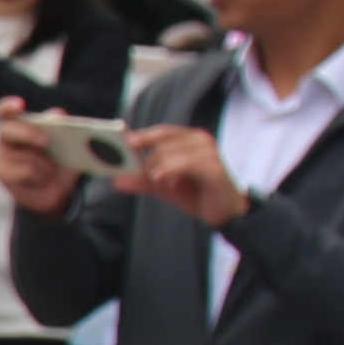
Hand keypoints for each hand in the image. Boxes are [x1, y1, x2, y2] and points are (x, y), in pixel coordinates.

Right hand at [0, 108, 82, 217]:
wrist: (58, 190)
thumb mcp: (66, 142)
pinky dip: (41, 175)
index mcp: (19, 124)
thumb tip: (58, 113)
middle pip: (9, 130)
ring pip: (24, 154)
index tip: (20, 105)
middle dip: (29, 133)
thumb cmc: (59, 160)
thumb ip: (60, 127)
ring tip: (52, 170)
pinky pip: (27, 170)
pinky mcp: (4, 175)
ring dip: (45, 162)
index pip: (5, 111)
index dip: (9, 106)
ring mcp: (2, 157)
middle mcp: (6, 139)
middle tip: (47, 141)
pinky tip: (44, 179)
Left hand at [126, 120, 249, 227]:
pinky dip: (169, 169)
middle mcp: (200, 141)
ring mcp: (209, 152)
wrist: (225, 213)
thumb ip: (143, 182)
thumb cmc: (198, 194)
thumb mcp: (164, 188)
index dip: (141, 136)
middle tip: (133, 171)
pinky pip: (187, 163)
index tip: (121, 141)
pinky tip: (158, 178)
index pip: (161, 132)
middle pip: (163, 140)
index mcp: (188, 140)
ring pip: (171, 152)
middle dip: (144, 156)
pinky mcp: (214, 168)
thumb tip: (117, 181)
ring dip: (156, 167)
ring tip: (153, 181)